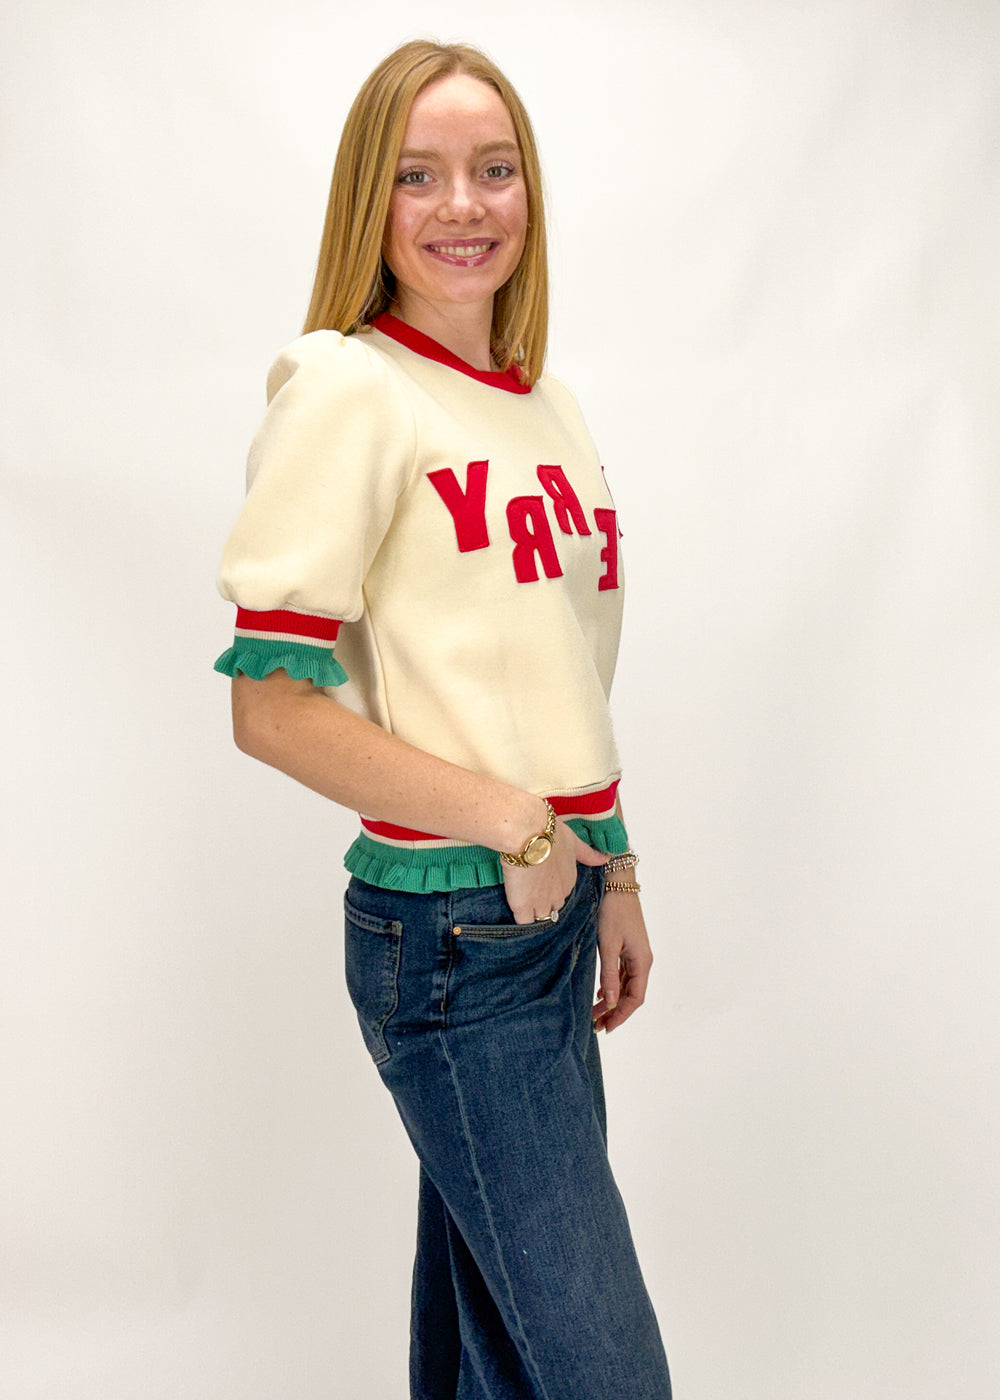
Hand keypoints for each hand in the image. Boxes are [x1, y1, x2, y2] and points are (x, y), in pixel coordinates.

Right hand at [502, 819, 605, 924]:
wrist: (530, 836)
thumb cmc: (551, 835)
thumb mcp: (573, 842)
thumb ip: (588, 854)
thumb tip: (605, 858)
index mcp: (569, 882)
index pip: (561, 895)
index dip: (550, 892)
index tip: (541, 885)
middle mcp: (558, 895)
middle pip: (552, 909)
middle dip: (543, 906)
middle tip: (529, 896)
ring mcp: (541, 902)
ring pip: (540, 918)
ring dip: (532, 915)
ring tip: (521, 907)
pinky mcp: (522, 906)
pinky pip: (523, 922)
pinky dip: (519, 921)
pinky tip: (514, 911)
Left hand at [592, 891, 651, 1032]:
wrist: (617, 885)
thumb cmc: (613, 912)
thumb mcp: (608, 944)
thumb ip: (610, 974)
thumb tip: (611, 1002)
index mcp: (642, 961)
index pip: (635, 998)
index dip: (621, 1015)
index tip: (607, 1027)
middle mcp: (642, 960)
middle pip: (631, 994)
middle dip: (615, 1012)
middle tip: (597, 1025)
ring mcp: (636, 954)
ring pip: (626, 986)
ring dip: (612, 1000)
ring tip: (595, 1014)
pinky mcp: (628, 948)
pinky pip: (623, 974)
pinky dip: (613, 986)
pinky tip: (601, 994)